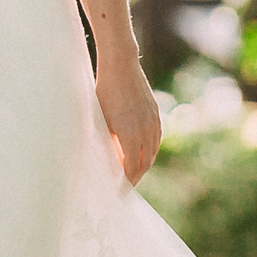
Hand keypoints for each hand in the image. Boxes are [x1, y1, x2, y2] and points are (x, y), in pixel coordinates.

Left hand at [97, 63, 163, 186]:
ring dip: (144, 164)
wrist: (121, 65)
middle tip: (126, 186)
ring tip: (134, 172)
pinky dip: (150, 150)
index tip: (119, 192)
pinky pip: (156, 139)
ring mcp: (153, 122)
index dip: (127, 183)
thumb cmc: (104, 91)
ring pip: (152, 152)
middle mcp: (145, 131)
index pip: (132, 169)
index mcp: (130, 135)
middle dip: (136, 177)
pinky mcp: (156, 113)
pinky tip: (143, 152)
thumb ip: (108, 141)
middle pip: (144, 163)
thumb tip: (110, 159)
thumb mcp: (101, 119)